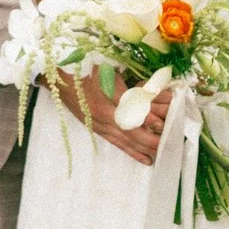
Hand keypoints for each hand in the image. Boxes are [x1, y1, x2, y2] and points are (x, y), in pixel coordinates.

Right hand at [51, 68, 167, 166]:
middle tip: (169, 144)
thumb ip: (126, 83)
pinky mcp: (98, 129)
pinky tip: (146, 159)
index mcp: (105, 98)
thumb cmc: (85, 69)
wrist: (59, 80)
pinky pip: (118, 143)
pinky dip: (133, 152)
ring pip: (126, 140)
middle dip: (150, 138)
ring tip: (162, 154)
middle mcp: (103, 115)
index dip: (145, 118)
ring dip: (144, 148)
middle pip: (130, 130)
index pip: (131, 111)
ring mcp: (100, 124)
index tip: (162, 123)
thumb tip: (152, 92)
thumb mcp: (107, 70)